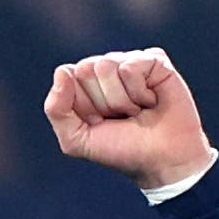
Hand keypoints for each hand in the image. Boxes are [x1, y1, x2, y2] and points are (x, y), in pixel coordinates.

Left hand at [43, 48, 215, 189]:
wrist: (161, 160)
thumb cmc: (120, 149)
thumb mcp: (76, 140)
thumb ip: (56, 110)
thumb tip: (62, 71)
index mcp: (83, 84)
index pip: (67, 74)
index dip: (81, 104)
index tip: (98, 122)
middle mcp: (106, 69)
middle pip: (86, 68)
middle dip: (101, 102)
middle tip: (120, 117)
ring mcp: (130, 61)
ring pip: (107, 65)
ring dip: (121, 100)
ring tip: (136, 111)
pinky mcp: (155, 59)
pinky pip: (131, 66)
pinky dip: (140, 92)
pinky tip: (151, 101)